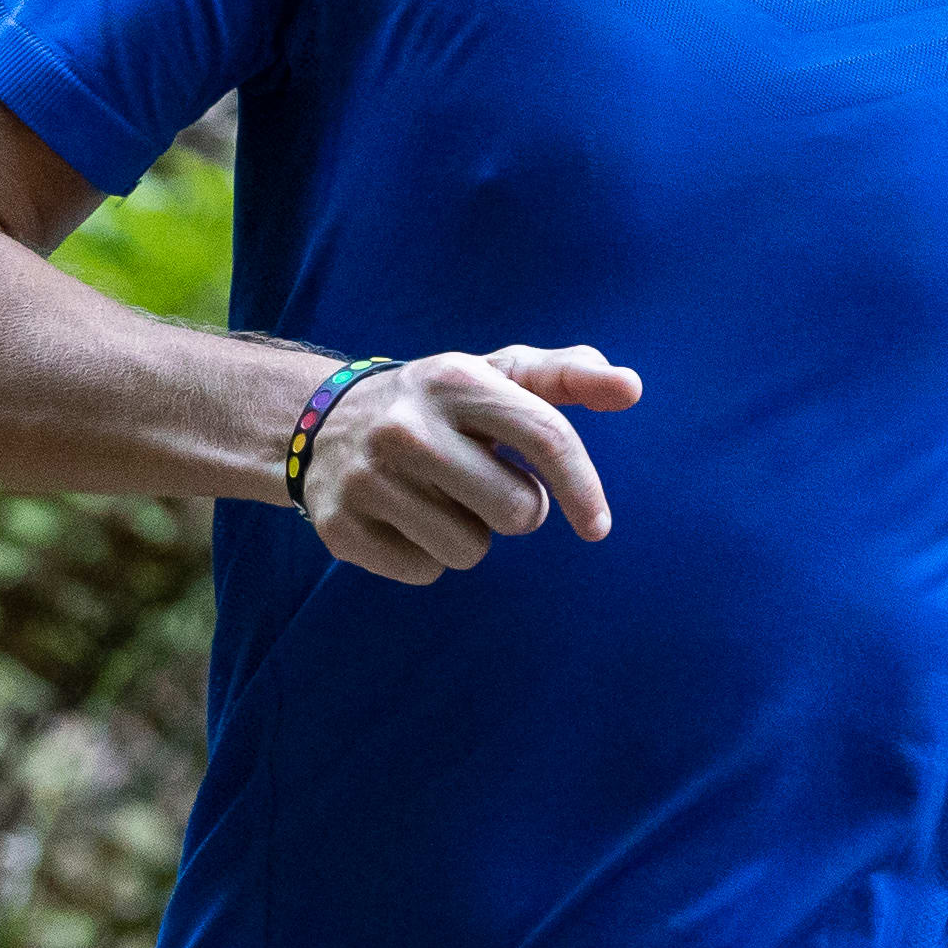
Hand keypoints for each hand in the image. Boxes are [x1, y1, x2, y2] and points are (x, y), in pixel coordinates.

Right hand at [301, 345, 642, 585]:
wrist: (317, 422)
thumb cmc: (437, 403)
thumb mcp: (493, 375)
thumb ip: (566, 375)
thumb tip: (630, 387)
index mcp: (455, 379)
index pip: (546, 436)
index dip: (584, 486)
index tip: (597, 524)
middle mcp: (407, 426)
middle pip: (518, 511)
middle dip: (518, 509)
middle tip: (485, 484)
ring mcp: (368, 478)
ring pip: (470, 549)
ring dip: (469, 534)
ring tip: (438, 498)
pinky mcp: (341, 527)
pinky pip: (426, 572)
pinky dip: (426, 555)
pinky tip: (403, 518)